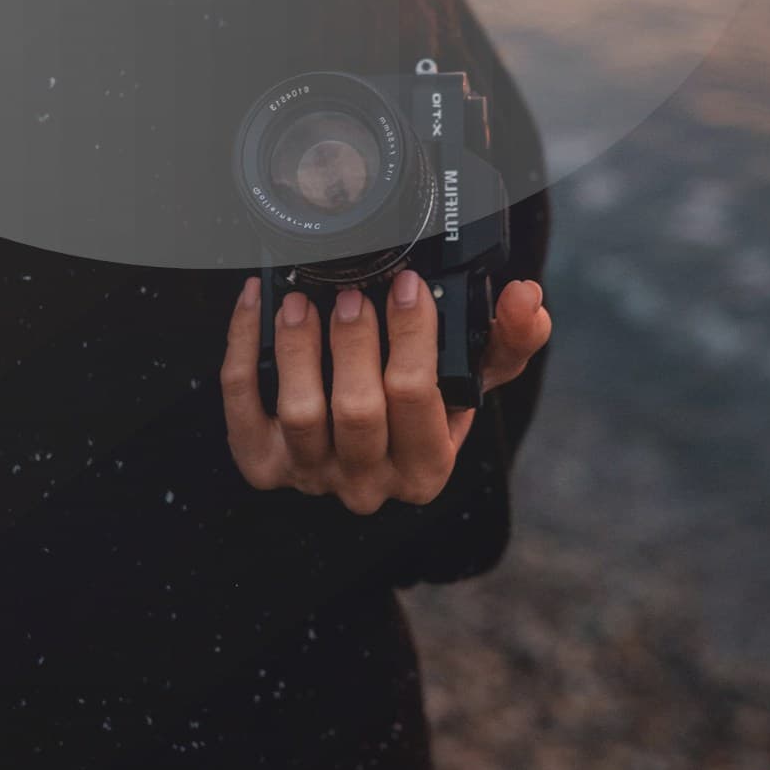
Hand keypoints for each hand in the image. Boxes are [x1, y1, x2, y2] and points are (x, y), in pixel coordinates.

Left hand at [220, 270, 551, 515]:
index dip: (412, 337)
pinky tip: (258, 302)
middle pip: (356, 411)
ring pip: (300, 413)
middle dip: (353, 344)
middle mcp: (369, 484)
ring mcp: (312, 476)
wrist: (372, 443)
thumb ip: (510, 338)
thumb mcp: (477, 376)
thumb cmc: (428, 404)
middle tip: (352, 295)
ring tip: (303, 300)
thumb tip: (526, 298)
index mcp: (427, 467)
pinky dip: (244, 349)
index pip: (419, 399)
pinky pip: (243, 408)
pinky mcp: (263, 463)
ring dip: (297, 349)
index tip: (408, 286)